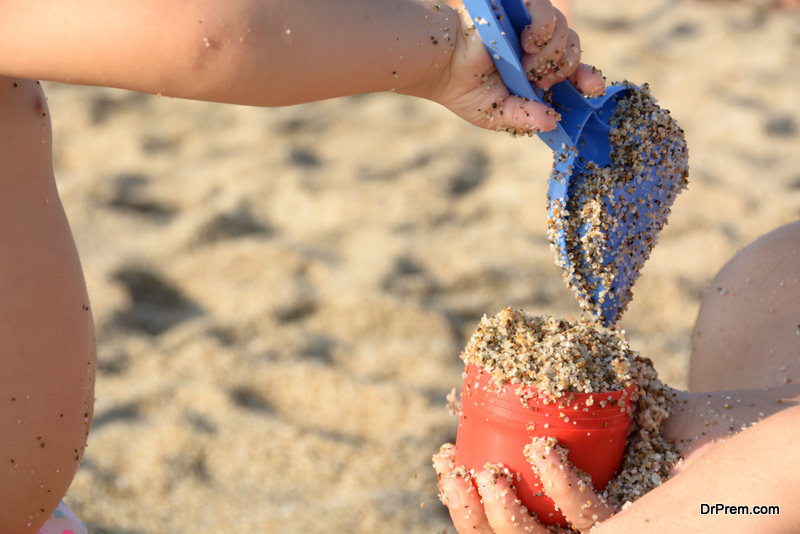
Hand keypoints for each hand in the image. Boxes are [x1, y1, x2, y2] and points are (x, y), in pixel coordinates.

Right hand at [401, 0, 604, 135]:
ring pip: (565, 31)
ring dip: (550, 53)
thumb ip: (525, 118)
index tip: (594, 88)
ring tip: (525, 61)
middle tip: (540, 77)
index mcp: (533, 71)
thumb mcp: (497, 113)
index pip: (571, 71)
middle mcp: (534, 47)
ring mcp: (527, 25)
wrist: (439, 66)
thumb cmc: (462, 89)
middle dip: (563, 68)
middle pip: (572, 49)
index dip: (587, 78)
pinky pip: (547, 11)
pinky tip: (527, 40)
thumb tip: (553, 122)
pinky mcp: (518, 8)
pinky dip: (544, 28)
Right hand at [434, 386, 798, 532]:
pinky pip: (591, 529)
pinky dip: (561, 492)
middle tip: (449, 467)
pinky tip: (549, 450)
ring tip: (487, 471)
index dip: (466, 500)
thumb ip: (596, 391)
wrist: (779, 442)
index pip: (512, 523)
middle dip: (467, 514)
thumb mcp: (641, 409)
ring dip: (498, 517)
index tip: (444, 453)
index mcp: (594, 519)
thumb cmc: (718, 430)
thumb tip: (541, 349)